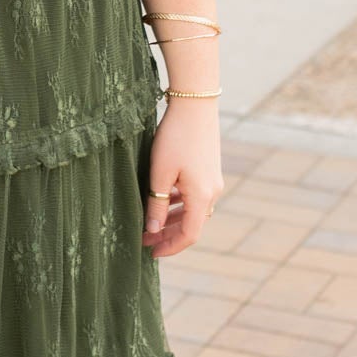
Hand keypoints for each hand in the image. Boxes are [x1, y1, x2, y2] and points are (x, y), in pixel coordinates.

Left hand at [142, 101, 221, 257]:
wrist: (195, 104)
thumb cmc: (175, 137)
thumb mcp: (160, 173)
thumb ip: (156, 204)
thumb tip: (152, 230)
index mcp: (202, 196)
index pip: (189, 235)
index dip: (171, 247)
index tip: (151, 252)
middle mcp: (212, 192)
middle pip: (192, 224)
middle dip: (168, 235)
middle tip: (145, 240)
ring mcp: (212, 181)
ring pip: (192, 210)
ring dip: (172, 220)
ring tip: (149, 224)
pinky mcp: (208, 170)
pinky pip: (194, 196)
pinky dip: (178, 204)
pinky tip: (161, 201)